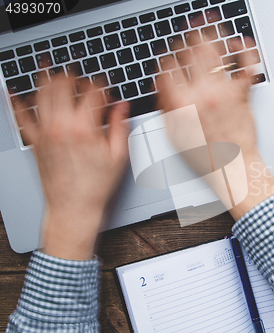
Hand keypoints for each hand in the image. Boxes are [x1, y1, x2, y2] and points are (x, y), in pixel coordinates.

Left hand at [18, 76, 129, 259]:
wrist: (73, 208)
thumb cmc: (96, 186)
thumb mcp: (119, 156)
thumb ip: (120, 126)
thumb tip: (122, 106)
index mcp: (85, 129)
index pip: (93, 93)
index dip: (102, 85)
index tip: (105, 87)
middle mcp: (62, 126)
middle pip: (64, 86)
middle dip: (73, 76)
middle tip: (80, 77)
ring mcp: (45, 133)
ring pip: (41, 94)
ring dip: (48, 79)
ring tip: (53, 71)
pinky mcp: (34, 142)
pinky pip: (21, 117)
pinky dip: (17, 102)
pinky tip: (16, 91)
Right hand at [157, 44, 273, 219]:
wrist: (232, 168)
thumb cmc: (205, 156)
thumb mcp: (174, 136)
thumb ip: (166, 109)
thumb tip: (163, 89)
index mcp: (180, 103)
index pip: (168, 67)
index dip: (167, 59)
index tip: (170, 59)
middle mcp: (200, 92)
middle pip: (190, 51)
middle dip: (187, 38)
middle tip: (188, 34)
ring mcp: (223, 91)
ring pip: (215, 50)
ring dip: (211, 33)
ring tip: (209, 24)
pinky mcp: (242, 94)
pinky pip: (246, 65)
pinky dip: (245, 50)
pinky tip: (240, 42)